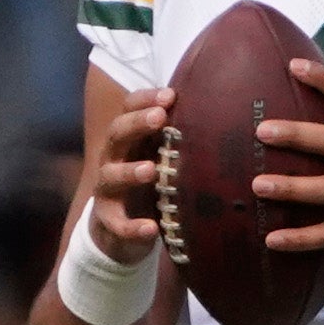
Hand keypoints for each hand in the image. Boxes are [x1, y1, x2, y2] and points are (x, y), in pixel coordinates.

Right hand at [73, 105, 172, 284]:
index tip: (170, 95)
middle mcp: (113, 157)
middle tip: (159, 117)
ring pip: (111, 175)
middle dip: (137, 123)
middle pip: (117, 133)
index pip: (129, 108)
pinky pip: (117, 223)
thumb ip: (176, 137)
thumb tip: (216, 111)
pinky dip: (132, 227)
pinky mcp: (108, 219)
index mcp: (130, 137)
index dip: (146, 99)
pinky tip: (150, 228)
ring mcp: (107, 188)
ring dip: (130, 172)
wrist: (122, 228)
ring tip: (150, 170)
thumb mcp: (161, 156)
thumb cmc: (150, 183)